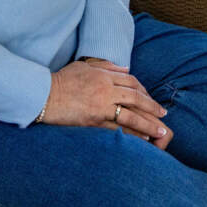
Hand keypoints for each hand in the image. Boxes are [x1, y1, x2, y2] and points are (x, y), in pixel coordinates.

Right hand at [42, 59, 172, 148]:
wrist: (43, 94)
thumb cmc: (60, 80)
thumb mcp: (83, 67)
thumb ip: (104, 67)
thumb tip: (124, 68)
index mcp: (102, 74)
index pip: (130, 81)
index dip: (143, 90)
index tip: (150, 99)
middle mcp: (105, 88)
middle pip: (135, 97)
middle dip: (152, 106)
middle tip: (163, 115)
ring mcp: (100, 105)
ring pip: (131, 114)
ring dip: (149, 124)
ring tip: (161, 132)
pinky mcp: (94, 120)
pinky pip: (117, 128)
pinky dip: (132, 134)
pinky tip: (142, 139)